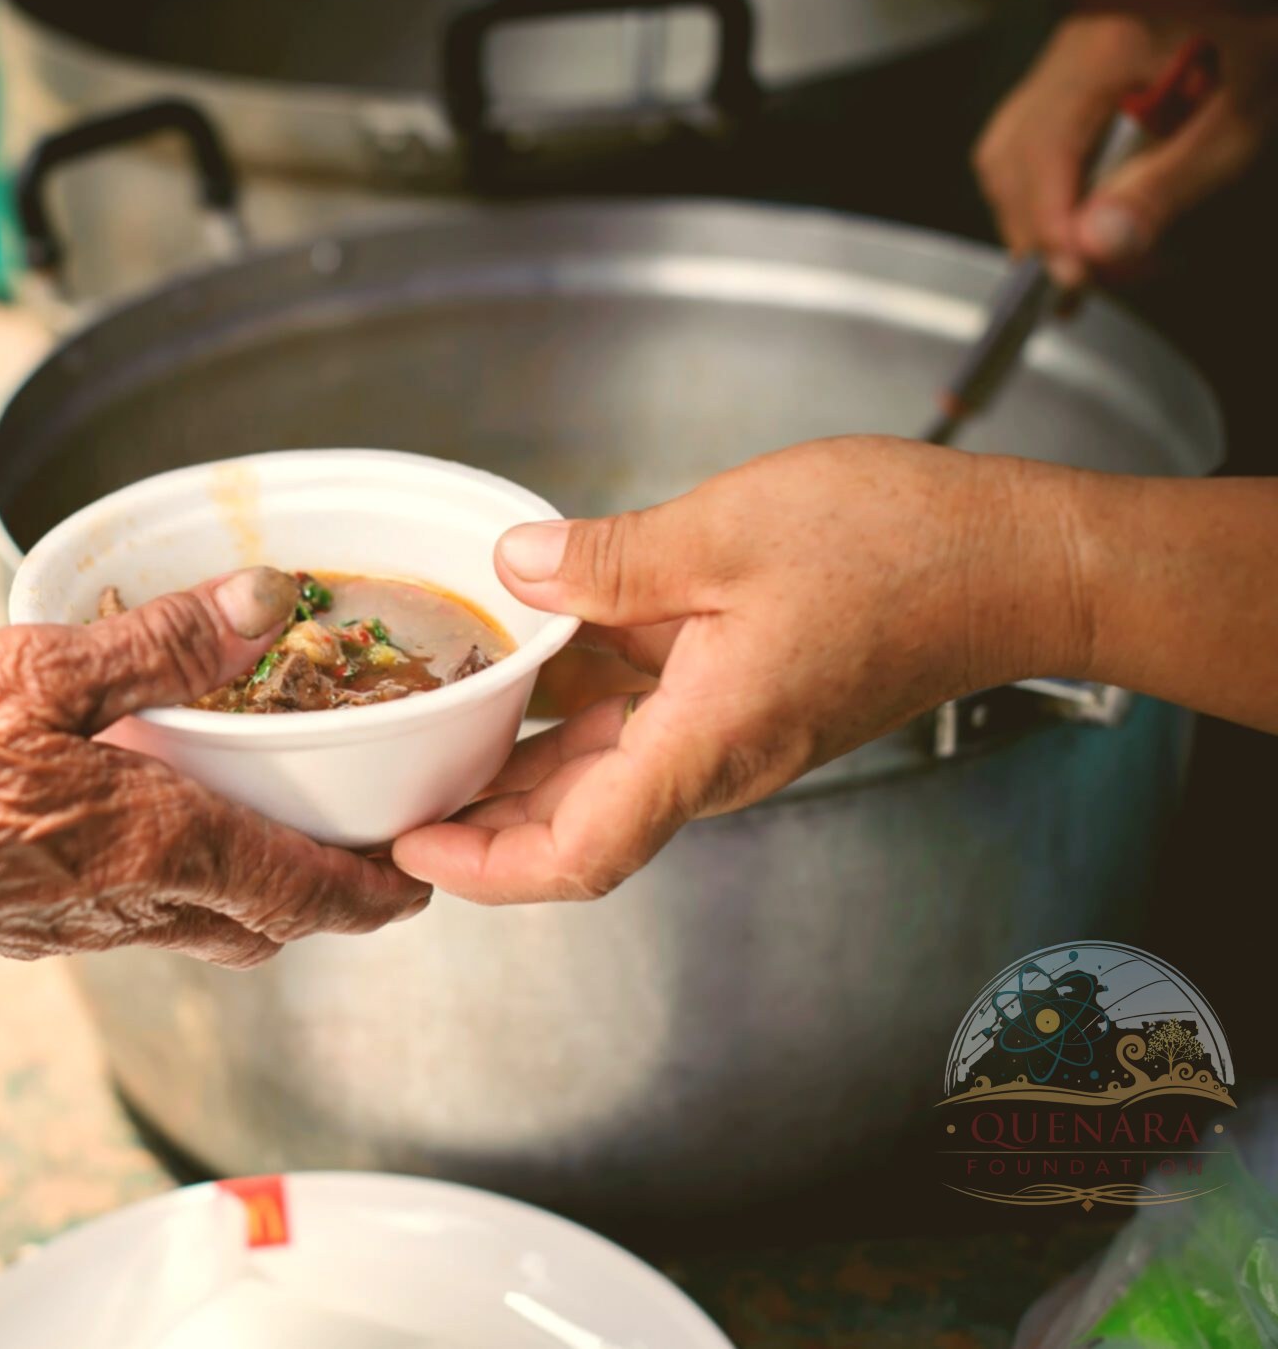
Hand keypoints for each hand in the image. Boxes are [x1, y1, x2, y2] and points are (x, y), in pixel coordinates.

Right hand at [0, 567, 429, 970]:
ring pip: (206, 923)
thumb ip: (163, 641)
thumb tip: (271, 600)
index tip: (420, 879)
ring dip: (255, 886)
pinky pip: (141, 915)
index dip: (378, 891)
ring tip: (270, 822)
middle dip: (325, 893)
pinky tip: (150, 818)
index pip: (311, 891)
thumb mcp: (40, 671)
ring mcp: (80, 927)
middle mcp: (136, 905)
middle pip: (268, 920)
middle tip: (358, 842)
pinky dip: (183, 879)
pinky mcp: (30, 927)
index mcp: (162, 844)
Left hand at [392, 436, 1093, 903]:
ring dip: (512, 763)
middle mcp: (711, 758)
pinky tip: (518, 660)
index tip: (413, 849)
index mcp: (707, 741)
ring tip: (426, 733)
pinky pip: (633, 720)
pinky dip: (569, 705)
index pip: (580, 853)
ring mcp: (724, 733)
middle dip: (474, 821)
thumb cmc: (901, 550)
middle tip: (388, 793)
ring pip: (594, 773)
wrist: (1011, 564)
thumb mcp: (732, 530)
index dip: (485, 867)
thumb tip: (515, 567)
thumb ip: (612, 560)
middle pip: (571, 826)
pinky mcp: (735, 698)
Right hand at [973, 14, 1277, 286]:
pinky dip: (1041, 188)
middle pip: (1009, 159)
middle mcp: (1066, 54)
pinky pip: (1027, 140)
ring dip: (1033, 213)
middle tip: (1080, 278)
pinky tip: (1073, 216)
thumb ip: (1166, 184)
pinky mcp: (1066, 78)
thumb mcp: (1234, 120)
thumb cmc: (1253, 40)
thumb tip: (1098, 245)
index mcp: (1103, 51)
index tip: (1075, 278)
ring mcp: (1059, 63)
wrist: (1249, 5)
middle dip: (1037, 230)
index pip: (1043, 154)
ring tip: (1076, 256)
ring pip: (1007, 153)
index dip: (1050, 226)